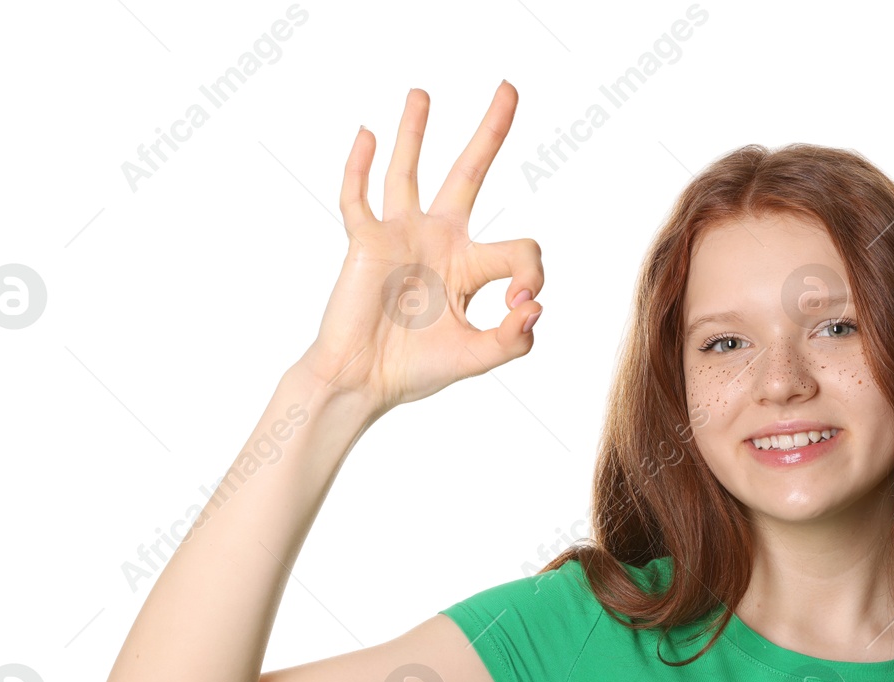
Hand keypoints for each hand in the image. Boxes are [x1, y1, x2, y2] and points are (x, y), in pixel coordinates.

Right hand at [299, 81, 543, 415]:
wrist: (362, 381)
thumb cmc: (414, 369)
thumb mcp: (477, 356)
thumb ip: (513, 339)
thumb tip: (536, 307)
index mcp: (470, 267)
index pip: (520, 248)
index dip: (533, 272)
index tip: (521, 305)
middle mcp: (439, 241)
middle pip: (469, 175)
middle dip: (490, 132)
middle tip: (509, 89)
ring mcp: (401, 236)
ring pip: (409, 172)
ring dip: (414, 132)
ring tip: (422, 94)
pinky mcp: (365, 241)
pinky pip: (357, 197)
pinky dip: (359, 166)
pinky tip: (368, 135)